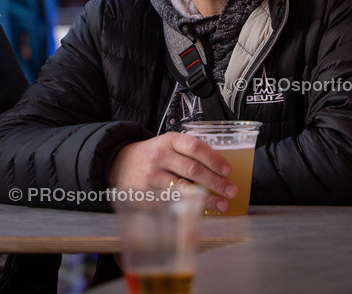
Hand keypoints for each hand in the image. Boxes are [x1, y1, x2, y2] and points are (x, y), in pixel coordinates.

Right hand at [107, 133, 235, 212]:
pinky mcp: (147, 194)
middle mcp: (160, 156)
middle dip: (216, 182)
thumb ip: (189, 153)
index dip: (214, 159)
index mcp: (168, 140)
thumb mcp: (167, 144)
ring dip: (207, 198)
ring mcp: (152, 176)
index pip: (195, 147)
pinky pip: (172, 202)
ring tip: (223, 204)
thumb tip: (220, 171)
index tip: (228, 171)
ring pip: (184, 188)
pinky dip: (189, 207)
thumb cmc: (152, 155)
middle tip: (231, 191)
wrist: (120, 163)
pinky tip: (201, 210)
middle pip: (193, 169)